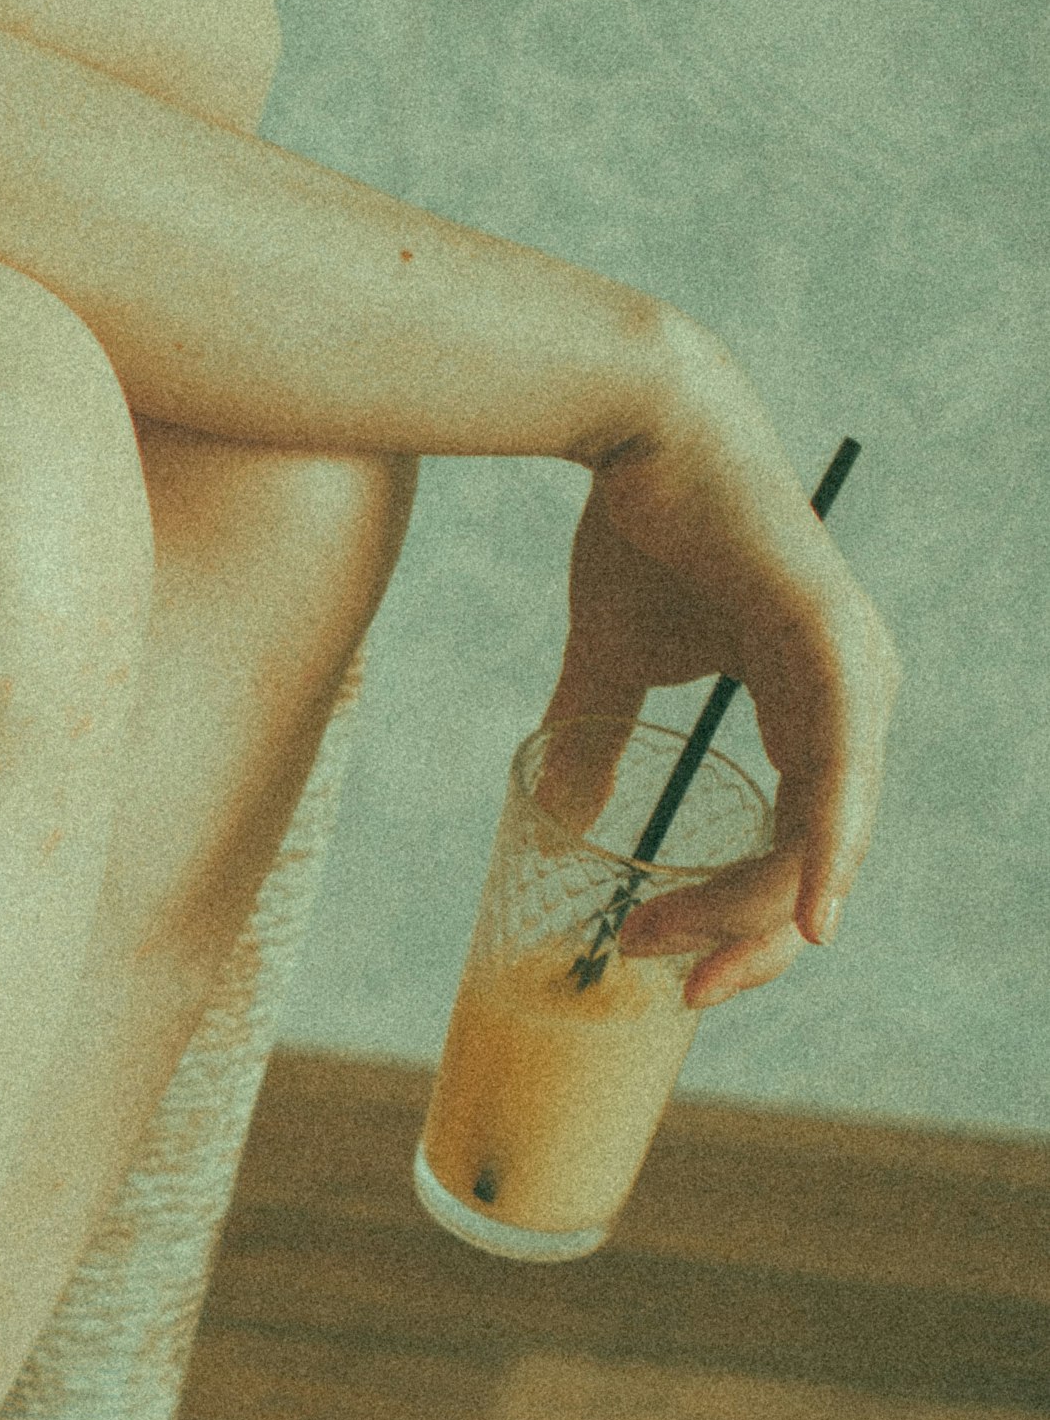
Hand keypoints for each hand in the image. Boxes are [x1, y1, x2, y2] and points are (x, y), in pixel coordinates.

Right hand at [541, 319, 898, 1008]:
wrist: (644, 432)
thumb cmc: (639, 531)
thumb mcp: (612, 662)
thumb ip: (598, 739)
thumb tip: (565, 823)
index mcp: (812, 702)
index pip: (793, 839)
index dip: (734, 913)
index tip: (663, 958)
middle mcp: (852, 694)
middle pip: (818, 857)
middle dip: (749, 939)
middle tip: (678, 986)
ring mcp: (853, 669)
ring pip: (828, 832)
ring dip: (762, 910)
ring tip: (694, 958)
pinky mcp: (833, 641)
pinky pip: (842, 769)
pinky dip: (830, 846)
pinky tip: (815, 910)